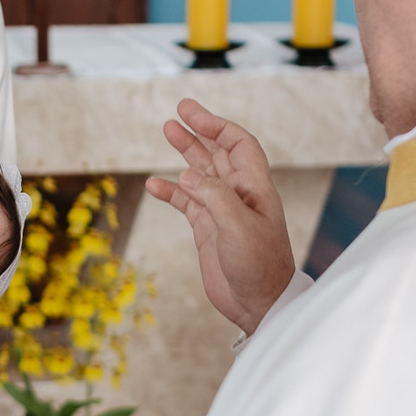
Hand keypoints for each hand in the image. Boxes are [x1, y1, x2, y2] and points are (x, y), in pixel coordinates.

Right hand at [146, 98, 294, 334]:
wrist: (259, 303)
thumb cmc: (260, 266)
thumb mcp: (239, 228)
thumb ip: (215, 197)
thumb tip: (187, 174)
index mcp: (255, 188)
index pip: (238, 145)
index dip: (217, 126)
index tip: (192, 114)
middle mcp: (238, 195)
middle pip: (217, 153)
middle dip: (199, 131)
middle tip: (178, 112)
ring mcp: (222, 211)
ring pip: (200, 174)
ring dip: (185, 153)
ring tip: (167, 131)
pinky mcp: (208, 229)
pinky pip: (187, 202)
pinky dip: (171, 192)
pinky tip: (154, 185)